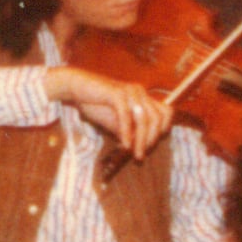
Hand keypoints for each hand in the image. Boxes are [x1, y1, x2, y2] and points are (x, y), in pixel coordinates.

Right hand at [44, 63, 171, 158]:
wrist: (75, 87)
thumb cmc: (94, 103)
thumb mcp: (114, 122)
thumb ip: (126, 132)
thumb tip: (135, 148)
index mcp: (142, 96)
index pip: (166, 112)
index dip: (163, 129)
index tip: (151, 144)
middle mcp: (139, 92)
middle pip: (158, 118)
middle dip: (152, 139)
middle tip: (141, 154)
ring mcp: (129, 92)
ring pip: (144, 118)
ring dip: (142, 139)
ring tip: (135, 154)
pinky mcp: (116, 93)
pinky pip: (126, 116)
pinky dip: (126, 133)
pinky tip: (124, 145)